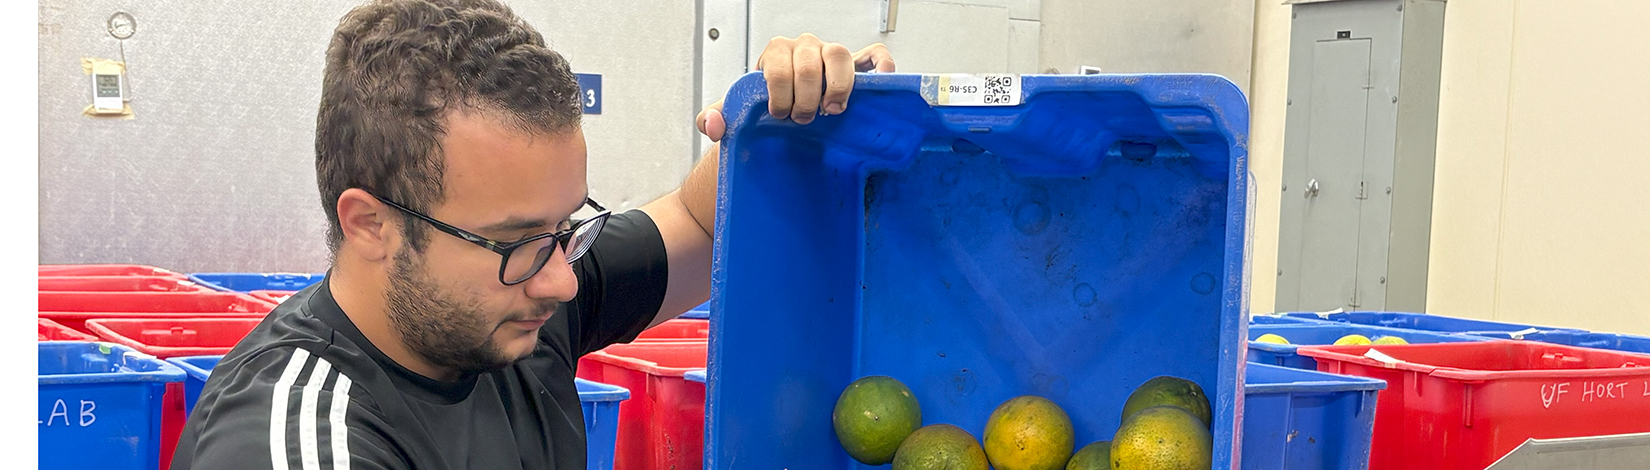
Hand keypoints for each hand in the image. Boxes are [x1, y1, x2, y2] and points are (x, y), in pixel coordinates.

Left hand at [696, 35, 894, 141]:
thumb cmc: (764, 106)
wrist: (785, 110)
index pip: (778, 67)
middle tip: (804, 118)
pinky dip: (879, 65)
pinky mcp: (855, 64)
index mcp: (775, 53)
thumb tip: (713, 125)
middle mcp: (804, 48)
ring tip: (831, 109)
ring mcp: (830, 54)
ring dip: (836, 87)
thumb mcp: (736, 112)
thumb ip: (714, 118)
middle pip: (808, 65)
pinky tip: (877, 81)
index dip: (780, 96)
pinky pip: (873, 54)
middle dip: (805, 99)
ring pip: (839, 55)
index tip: (780, 115)